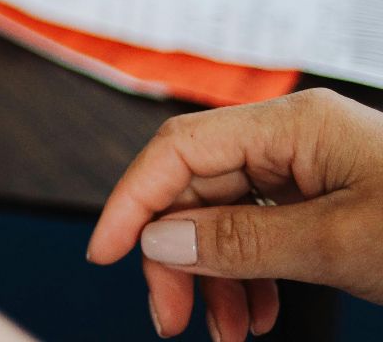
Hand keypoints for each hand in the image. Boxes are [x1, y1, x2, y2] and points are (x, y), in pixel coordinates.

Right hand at [90, 88, 382, 340]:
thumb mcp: (341, 243)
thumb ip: (246, 240)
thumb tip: (161, 241)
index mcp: (295, 125)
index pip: (180, 148)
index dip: (133, 201)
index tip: (106, 252)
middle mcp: (295, 139)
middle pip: (198, 190)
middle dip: (178, 258)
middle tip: (170, 314)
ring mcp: (311, 169)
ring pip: (228, 218)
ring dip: (215, 278)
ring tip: (225, 329)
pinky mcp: (326, 201)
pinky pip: (263, 233)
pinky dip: (250, 277)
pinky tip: (256, 314)